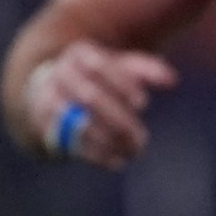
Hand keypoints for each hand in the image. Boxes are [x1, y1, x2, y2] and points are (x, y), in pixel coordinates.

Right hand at [19, 44, 178, 166]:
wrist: (47, 89)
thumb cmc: (95, 77)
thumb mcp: (117, 66)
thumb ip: (144, 70)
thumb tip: (172, 80)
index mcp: (79, 54)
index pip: (99, 66)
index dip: (122, 85)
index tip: (143, 103)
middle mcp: (59, 74)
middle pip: (89, 97)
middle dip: (118, 121)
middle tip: (141, 141)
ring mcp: (47, 99)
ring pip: (77, 122)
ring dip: (107, 141)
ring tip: (131, 153)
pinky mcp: (43, 125)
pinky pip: (68, 142)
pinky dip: (94, 154)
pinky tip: (115, 161)